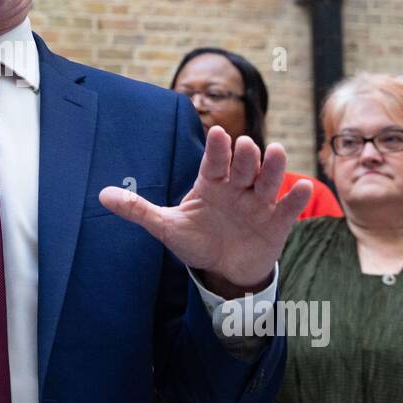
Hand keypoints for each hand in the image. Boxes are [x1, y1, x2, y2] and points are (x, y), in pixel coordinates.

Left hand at [97, 126, 312, 291]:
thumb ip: (138, 209)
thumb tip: (101, 195)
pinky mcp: (276, 222)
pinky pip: (287, 208)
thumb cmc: (197, 241)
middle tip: (245, 146)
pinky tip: (300, 187)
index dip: (216, 149)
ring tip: (277, 153)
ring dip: (274, 167)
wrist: (225, 269)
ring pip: (268, 180)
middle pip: (244, 166)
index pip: (214, 161)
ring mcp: (258, 203)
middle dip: (246, 156)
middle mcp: (237, 187)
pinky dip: (294, 198)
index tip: (217, 133)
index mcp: (211, 183)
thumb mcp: (166, 227)